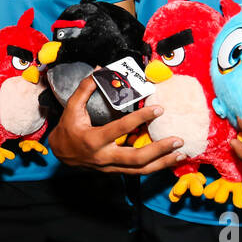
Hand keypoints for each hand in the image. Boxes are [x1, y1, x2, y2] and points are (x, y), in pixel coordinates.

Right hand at [47, 72, 186, 174]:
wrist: (60, 154)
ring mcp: (110, 167)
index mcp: (93, 139)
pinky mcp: (115, 171)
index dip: (140, 118)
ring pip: (140, 170)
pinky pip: (138, 171)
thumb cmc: (67, 130)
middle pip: (135, 158)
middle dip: (159, 150)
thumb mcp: (71, 108)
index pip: (120, 129)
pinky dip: (156, 166)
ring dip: (162, 163)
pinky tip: (170, 160)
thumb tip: (100, 70)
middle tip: (178, 140)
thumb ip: (85, 89)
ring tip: (181, 154)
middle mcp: (104, 156)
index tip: (159, 109)